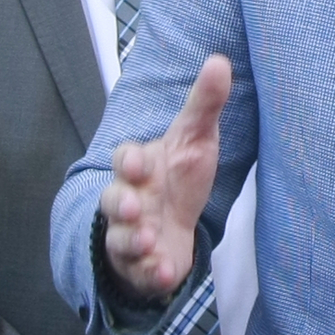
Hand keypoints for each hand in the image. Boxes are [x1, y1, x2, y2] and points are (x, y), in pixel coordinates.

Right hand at [103, 55, 229, 302]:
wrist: (175, 226)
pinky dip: (150, 273)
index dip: (128, 161)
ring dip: (133, 240)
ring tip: (150, 239)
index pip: (124, 159)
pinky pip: (140, 272)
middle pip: (114, 201)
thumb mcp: (196, 138)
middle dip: (122, 204)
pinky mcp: (143, 266)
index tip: (139, 161)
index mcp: (139, 167)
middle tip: (137, 207)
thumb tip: (220, 61)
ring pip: (122, 238)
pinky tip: (164, 272)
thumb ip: (204, 104)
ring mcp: (131, 235)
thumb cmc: (179, 176)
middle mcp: (129, 201)